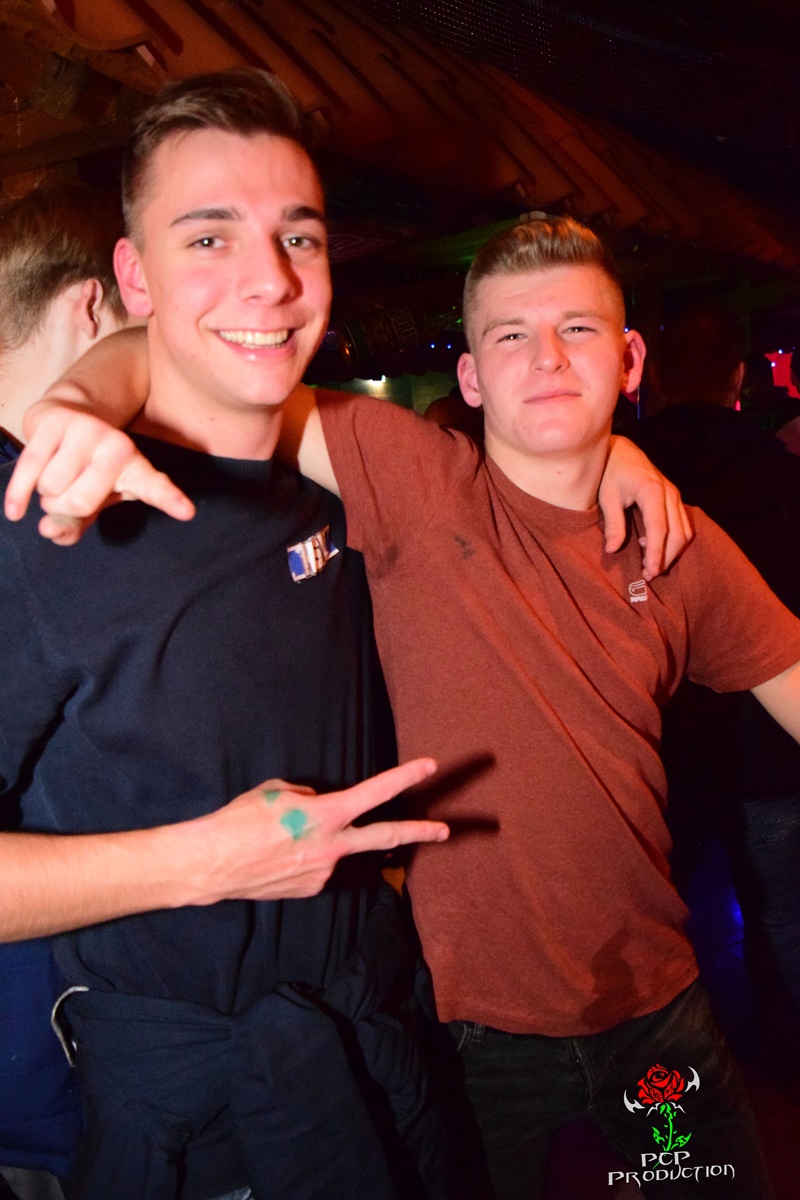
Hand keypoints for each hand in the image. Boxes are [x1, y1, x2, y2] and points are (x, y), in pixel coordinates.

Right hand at [4, 399, 193, 543]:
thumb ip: (74, 524)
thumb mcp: (92, 500)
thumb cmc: (85, 469)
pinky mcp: (55, 421)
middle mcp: (116, 446)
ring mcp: (87, 430)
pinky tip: (16, 512)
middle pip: (79, 502)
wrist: (66, 413)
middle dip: (61, 507)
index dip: (169, 499)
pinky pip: (29, 470)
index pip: (154, 487)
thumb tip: (50, 531)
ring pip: (51, 487)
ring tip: (55, 477)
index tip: (186, 512)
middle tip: (66, 494)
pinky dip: (18, 496)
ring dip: (43, 492)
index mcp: (135, 469)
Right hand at [190, 758, 446, 902]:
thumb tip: (321, 806)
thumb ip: (309, 797)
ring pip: (337, 849)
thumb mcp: (276, 792)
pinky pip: (317, 865)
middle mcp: (332, 846)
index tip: (429, 766)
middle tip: (445, 830)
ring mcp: (324, 872)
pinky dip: (305, 856)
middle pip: (387, 837)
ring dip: (322, 841)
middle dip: (419, 832)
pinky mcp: (311, 889)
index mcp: (327, 815)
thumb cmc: (239, 821)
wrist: (213, 865)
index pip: (375, 792)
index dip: (404, 777)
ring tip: (281, 839)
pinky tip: (278, 856)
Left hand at [599, 435, 692, 579]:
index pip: (659, 529)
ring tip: (652, 566)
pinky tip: (651, 546)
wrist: (620, 450)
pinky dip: (673, 540)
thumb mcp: (607, 497)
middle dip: (665, 558)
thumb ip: (613, 524)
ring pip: (684, 531)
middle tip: (649, 575)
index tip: (649, 572)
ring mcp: (674, 495)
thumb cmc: (610, 471)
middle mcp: (669, 493)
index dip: (656, 553)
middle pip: (677, 534)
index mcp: (652, 491)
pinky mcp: (674, 498)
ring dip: (672, 552)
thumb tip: (613, 550)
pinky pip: (682, 524)